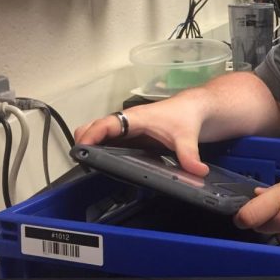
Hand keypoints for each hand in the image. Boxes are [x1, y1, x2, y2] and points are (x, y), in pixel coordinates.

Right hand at [73, 95, 209, 175]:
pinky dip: (102, 148)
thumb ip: (190, 156)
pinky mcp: (132, 135)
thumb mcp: (188, 137)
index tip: (81, 149)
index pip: (106, 124)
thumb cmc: (187, 115)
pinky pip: (110, 140)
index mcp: (135, 118)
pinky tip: (104, 164)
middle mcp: (127, 122)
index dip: (91, 135)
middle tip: (83, 162)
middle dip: (85, 141)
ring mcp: (128, 128)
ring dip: (91, 145)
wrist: (197, 107)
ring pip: (100, 133)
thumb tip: (197, 172)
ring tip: (89, 166)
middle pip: (95, 127)